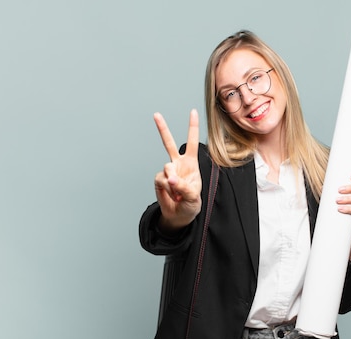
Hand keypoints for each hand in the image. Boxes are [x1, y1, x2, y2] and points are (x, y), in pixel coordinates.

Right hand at [153, 109, 201, 231]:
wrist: (179, 215)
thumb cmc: (191, 203)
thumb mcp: (193, 195)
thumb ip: (183, 185)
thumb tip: (169, 178)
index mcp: (191, 163)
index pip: (192, 142)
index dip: (192, 127)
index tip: (193, 111)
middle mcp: (178, 164)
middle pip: (168, 143)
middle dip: (162, 129)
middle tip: (156, 114)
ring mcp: (167, 171)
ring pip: (167, 168)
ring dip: (174, 182)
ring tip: (178, 193)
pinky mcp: (159, 179)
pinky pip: (162, 180)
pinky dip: (168, 189)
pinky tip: (172, 195)